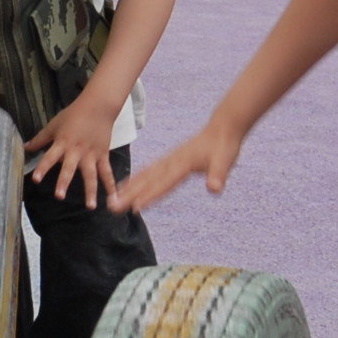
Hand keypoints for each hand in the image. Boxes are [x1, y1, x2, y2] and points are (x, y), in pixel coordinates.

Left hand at [24, 95, 120, 207]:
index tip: (35, 179)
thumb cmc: (73, 115)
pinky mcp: (103, 155)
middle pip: (69, 168)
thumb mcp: (53, 125)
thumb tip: (25, 147)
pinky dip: (110, 185)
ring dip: (91, 191)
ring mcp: (91, 154)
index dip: (42, 168)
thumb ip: (40, 139)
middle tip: (59, 196)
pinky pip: (107, 172)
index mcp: (62, 143)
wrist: (98, 107)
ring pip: (91, 175)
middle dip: (64, 181)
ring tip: (91, 206)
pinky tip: (112, 197)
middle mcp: (76, 151)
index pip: (49, 157)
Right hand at [113, 120, 243, 212]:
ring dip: (127, 189)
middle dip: (129, 195)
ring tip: (112, 201)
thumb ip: (218, 175)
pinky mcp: (168, 161)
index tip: (135, 207)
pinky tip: (126, 187)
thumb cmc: (224, 146)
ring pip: (143, 176)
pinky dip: (135, 180)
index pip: (164, 183)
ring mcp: (167, 161)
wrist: (222, 129)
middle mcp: (171, 162)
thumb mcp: (225, 161)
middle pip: (147, 181)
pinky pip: (147, 172)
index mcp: (183, 164)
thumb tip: (214, 188)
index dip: (150, 195)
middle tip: (113, 207)